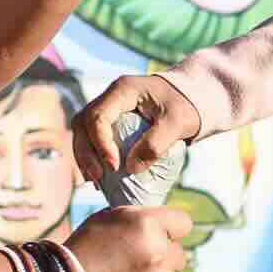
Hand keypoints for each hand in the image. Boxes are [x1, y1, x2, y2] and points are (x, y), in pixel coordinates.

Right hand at [62, 188, 194, 271]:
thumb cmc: (82, 251)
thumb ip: (140, 218)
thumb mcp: (108, 219)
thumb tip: (163, 224)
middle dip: (163, 259)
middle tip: (136, 265)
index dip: (171, 232)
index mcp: (147, 226)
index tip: (162, 238)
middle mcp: (157, 254)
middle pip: (179, 256)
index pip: (183, 224)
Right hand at [76, 68, 204, 196]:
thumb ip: (156, 144)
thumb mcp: (177, 123)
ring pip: (82, 131)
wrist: (190, 96)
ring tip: (95, 181)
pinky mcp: (110, 121)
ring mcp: (108, 108)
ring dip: (85, 157)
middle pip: (83, 124)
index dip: (100, 143)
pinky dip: (92, 157)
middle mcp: (110, 97)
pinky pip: (91, 138)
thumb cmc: (185, 105)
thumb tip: (131, 169)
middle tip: (98, 178)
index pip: (98, 116)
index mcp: (123, 90)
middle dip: (86, 153)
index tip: (114, 166)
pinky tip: (99, 177)